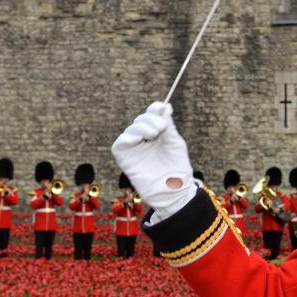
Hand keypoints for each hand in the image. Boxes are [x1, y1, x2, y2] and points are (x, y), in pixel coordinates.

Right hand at [111, 102, 196, 217]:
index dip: (154, 109)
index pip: (151, 116)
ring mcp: (134, 149)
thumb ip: (169, 126)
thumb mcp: (174, 143)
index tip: (161, 107)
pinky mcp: (125, 159)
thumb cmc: (177, 168)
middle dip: (150, 119)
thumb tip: (165, 105)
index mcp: (157, 134)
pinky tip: (138, 140)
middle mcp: (144, 140)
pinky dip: (126, 138)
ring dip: (142, 128)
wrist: (173, 190)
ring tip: (154, 134)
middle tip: (161, 128)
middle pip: (140, 120)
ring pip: (130, 129)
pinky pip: (119, 144)